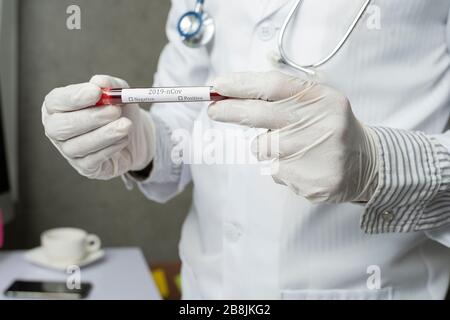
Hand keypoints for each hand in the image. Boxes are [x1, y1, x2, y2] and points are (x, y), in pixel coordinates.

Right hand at [42, 75, 155, 179]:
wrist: (133, 134)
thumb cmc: (118, 110)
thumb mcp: (118, 93)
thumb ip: (110, 85)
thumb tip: (100, 82)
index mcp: (58, 107)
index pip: (55, 102)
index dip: (74, 98)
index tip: (96, 92)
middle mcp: (57, 129)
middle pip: (61, 127)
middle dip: (90, 118)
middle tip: (115, 111)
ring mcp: (68, 151)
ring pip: (78, 146)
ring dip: (105, 134)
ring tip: (126, 125)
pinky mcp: (85, 167)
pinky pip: (93, 160)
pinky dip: (110, 148)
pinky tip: (123, 139)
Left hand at [208, 71, 379, 202]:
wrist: (365, 164)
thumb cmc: (329, 126)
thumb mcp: (315, 100)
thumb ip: (280, 94)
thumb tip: (232, 92)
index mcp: (320, 99)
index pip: (273, 85)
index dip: (241, 84)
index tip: (218, 85)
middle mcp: (319, 124)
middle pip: (259, 114)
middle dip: (229, 111)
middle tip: (214, 110)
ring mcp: (314, 155)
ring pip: (262, 147)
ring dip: (266, 145)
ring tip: (293, 145)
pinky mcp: (310, 182)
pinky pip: (275, 170)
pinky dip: (281, 166)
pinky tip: (303, 164)